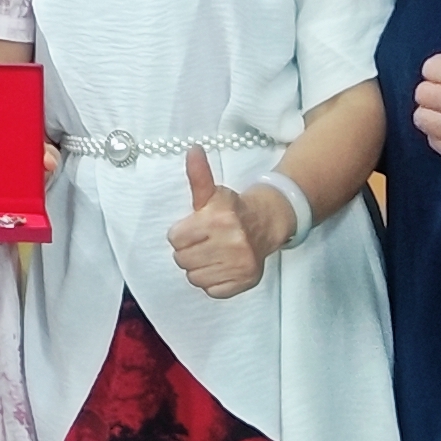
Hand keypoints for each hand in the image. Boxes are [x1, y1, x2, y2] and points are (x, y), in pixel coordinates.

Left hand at [166, 146, 292, 298]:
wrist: (265, 224)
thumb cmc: (232, 209)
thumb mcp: (212, 192)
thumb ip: (198, 175)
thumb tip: (192, 150)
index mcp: (218, 218)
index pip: (175, 239)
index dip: (181, 234)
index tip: (192, 229)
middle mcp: (231, 242)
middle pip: (182, 260)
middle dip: (188, 251)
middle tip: (201, 242)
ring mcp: (240, 264)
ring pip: (194, 277)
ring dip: (198, 268)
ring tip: (210, 254)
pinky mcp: (245, 281)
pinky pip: (212, 291)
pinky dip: (212, 281)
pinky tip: (219, 267)